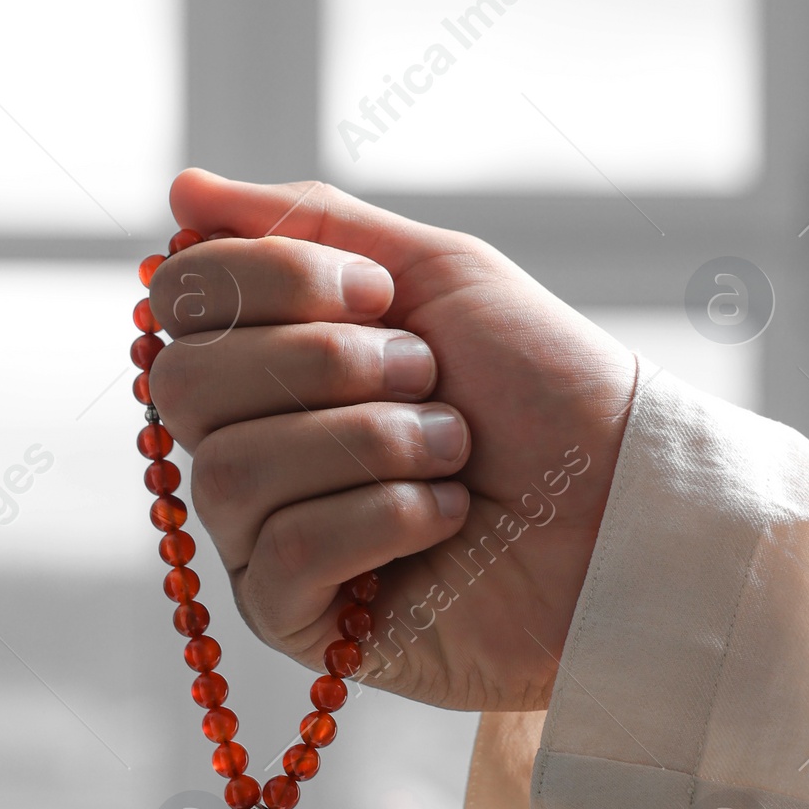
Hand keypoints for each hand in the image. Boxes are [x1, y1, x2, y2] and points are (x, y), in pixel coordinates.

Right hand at [148, 170, 636, 711]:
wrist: (628, 502)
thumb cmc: (547, 389)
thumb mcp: (438, 272)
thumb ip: (307, 223)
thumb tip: (182, 187)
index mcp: (269, 358)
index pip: (180, 303)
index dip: (265, 281)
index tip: (376, 291)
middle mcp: (250, 443)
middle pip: (184, 387)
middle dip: (322, 365)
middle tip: (425, 375)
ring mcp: (265, 537)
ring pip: (230, 472)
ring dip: (369, 443)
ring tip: (452, 451)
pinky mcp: (299, 621)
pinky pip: (283, 554)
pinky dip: (381, 519)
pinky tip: (446, 519)